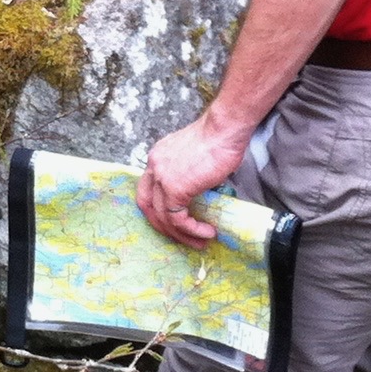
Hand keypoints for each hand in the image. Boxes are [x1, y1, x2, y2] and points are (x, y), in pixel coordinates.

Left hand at [135, 112, 251, 248]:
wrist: (223, 130)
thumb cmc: (217, 139)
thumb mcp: (194, 158)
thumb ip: (187, 174)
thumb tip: (197, 193)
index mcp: (157, 158)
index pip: (147, 190)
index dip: (157, 210)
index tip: (174, 222)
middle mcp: (154, 167)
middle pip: (148, 206)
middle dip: (164, 227)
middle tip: (184, 238)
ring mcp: (162, 178)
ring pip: (163, 217)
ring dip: (181, 234)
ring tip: (200, 241)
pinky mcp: (174, 189)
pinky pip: (177, 219)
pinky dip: (191, 230)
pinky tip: (206, 232)